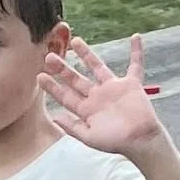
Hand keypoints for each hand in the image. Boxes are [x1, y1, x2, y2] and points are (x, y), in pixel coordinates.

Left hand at [39, 35, 163, 158]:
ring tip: (75, 40)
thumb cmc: (115, 142)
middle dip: (63, 69)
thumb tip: (55, 117)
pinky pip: (135, 64)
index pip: (66, 96)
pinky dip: (137, 51)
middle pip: (77, 79)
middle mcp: (98, 97)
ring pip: (97, 67)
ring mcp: (113, 89)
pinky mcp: (131, 84)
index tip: (40, 76)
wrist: (140, 140)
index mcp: (87, 110)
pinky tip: (135, 37)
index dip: (53, 87)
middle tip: (49, 57)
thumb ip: (72, 127)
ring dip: (87, 54)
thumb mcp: (89, 137)